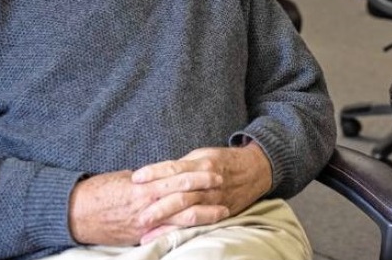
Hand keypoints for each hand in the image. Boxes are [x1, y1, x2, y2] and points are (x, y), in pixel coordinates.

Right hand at [68, 168, 223, 245]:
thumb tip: (163, 175)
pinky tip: (200, 230)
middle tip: (223, 183)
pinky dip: (186, 231)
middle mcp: (147, 203)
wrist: (74, 213)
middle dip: (205, 188)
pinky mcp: (141, 236)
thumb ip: (146, 179)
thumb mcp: (124, 178)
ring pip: (181, 217)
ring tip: (223, 210)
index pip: (177, 175)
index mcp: (144, 184)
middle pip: (184, 194)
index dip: (197, 172)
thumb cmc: (98, 191)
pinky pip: (168, 234)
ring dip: (205, 213)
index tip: (214, 168)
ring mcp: (146, 222)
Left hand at [130, 142, 272, 243]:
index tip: (135, 178)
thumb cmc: (224, 161)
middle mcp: (209, 182)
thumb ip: (182, 166)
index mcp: (203, 163)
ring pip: (188, 211)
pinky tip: (165, 237)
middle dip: (159, 205)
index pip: (174, 168)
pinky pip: (198, 223)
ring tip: (146, 230)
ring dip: (166, 222)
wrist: (256, 170)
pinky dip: (180, 231)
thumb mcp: (203, 155)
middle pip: (181, 194)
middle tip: (138, 214)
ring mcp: (215, 198)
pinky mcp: (221, 211)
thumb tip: (156, 174)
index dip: (154, 172)